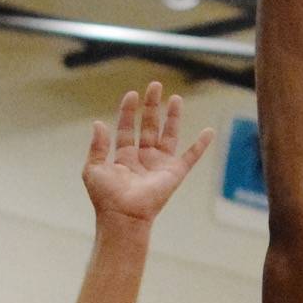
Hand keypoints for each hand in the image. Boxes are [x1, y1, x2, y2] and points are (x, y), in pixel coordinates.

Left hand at [82, 83, 213, 230]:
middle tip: (155, 86)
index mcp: (124, 159)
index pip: (126, 130)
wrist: (123, 216)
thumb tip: (98, 123)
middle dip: (152, 106)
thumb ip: (97, 146)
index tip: (132, 95)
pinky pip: (191, 157)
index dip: (128, 112)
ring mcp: (159, 166)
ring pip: (168, 135)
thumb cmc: (106, 198)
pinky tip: (209, 131)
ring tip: (175, 98)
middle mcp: (142, 160)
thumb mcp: (93, 169)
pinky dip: (201, 145)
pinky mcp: (174, 174)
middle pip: (149, 127)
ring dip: (172, 117)